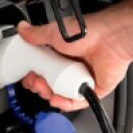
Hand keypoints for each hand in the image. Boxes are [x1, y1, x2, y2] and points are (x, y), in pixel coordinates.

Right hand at [17, 16, 131, 110]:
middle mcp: (72, 65)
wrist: (109, 39)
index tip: (28, 77)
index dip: (34, 75)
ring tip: (46, 91)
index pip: (44, 68)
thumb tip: (22, 29)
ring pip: (63, 93)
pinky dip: (67, 103)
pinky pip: (78, 101)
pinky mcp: (94, 88)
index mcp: (62, 52)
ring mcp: (82, 77)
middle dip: (40, 86)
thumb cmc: (87, 33)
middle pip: (52, 83)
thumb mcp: (54, 33)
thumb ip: (36, 34)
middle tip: (36, 84)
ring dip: (51, 95)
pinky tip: (58, 100)